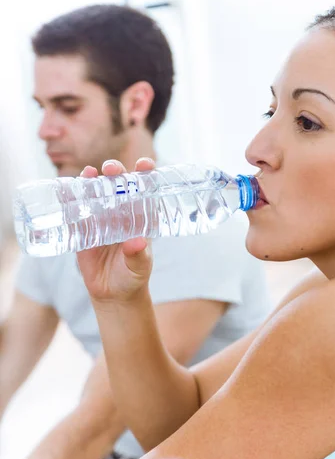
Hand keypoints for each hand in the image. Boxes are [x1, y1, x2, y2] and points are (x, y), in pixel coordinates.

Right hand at [77, 158, 153, 303]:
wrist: (113, 294)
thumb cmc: (132, 277)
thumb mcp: (139, 267)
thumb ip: (138, 256)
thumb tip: (137, 243)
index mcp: (140, 217)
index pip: (145, 191)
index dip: (145, 175)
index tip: (145, 164)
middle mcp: (121, 213)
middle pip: (118, 186)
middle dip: (115, 173)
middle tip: (111, 170)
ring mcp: (101, 219)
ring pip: (96, 193)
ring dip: (92, 180)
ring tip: (89, 173)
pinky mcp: (83, 229)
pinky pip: (75, 210)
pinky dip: (69, 198)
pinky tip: (64, 188)